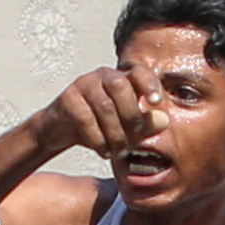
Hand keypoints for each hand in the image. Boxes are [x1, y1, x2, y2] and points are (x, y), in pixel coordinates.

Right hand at [47, 66, 161, 165]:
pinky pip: (85, 119)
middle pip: (121, 86)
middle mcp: (103, 76)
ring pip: (104, 106)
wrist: (60, 130)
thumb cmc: (99, 126)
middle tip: (134, 138)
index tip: (156, 101)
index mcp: (122, 78)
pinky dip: (98, 139)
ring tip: (119, 152)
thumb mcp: (126, 127)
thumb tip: (164, 120)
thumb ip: (146, 124)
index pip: (139, 72)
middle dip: (130, 115)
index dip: (149, 84)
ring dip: (115, 134)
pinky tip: (103, 151)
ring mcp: (84, 85)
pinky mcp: (68, 99)